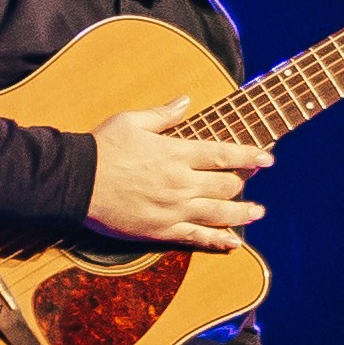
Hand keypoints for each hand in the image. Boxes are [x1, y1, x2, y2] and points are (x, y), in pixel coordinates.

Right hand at [86, 99, 270, 251]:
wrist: (75, 182)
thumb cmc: (102, 147)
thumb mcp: (132, 121)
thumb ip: (163, 114)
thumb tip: (186, 101)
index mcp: (176, 153)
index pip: (223, 154)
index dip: (249, 155)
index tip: (267, 157)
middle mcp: (181, 183)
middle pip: (225, 185)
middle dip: (244, 182)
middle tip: (254, 179)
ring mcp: (173, 209)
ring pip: (218, 213)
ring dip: (242, 213)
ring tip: (257, 213)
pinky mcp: (161, 230)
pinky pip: (196, 237)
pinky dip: (217, 241)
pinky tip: (233, 243)